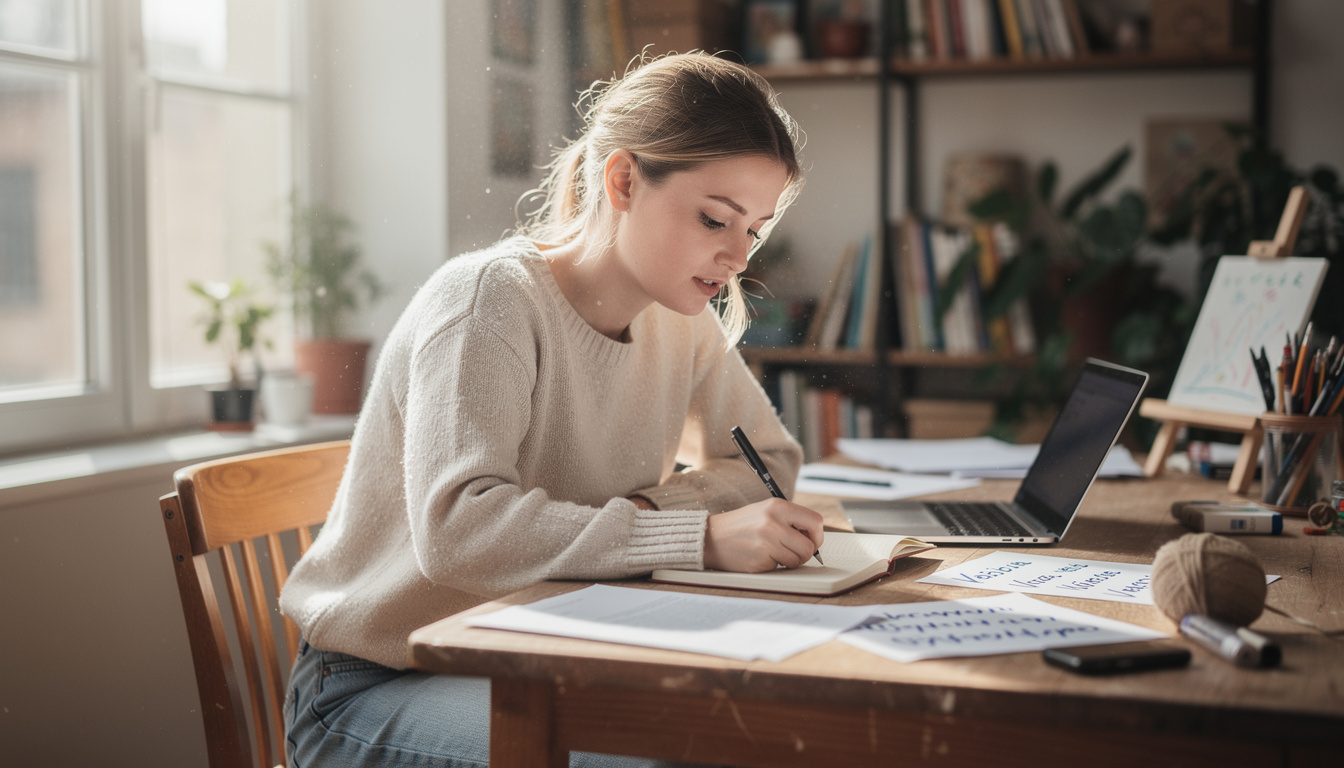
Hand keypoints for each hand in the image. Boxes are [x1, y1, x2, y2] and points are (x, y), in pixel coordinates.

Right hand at [703, 499, 823, 572]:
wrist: (711, 538)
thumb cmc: (741, 525)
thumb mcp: (766, 511)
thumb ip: (790, 520)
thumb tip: (814, 539)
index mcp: (777, 506)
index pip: (815, 522)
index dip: (817, 536)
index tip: (811, 541)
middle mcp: (774, 522)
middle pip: (809, 547)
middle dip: (804, 553)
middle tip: (791, 551)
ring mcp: (766, 542)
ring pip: (797, 560)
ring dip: (788, 561)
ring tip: (772, 552)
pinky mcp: (760, 560)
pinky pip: (780, 568)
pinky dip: (773, 565)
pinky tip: (759, 556)